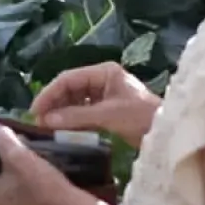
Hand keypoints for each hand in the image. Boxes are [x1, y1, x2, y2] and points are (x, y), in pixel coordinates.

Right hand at [32, 62, 160, 148]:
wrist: (169, 133)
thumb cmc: (142, 117)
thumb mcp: (108, 115)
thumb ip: (76, 116)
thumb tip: (46, 121)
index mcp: (104, 72)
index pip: (69, 78)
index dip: (50, 93)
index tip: (35, 111)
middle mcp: (103, 80)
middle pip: (70, 88)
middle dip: (54, 104)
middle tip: (38, 122)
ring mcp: (106, 95)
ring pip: (76, 101)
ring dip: (62, 113)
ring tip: (46, 127)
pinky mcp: (109, 111)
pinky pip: (84, 112)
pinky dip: (73, 120)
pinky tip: (63, 130)